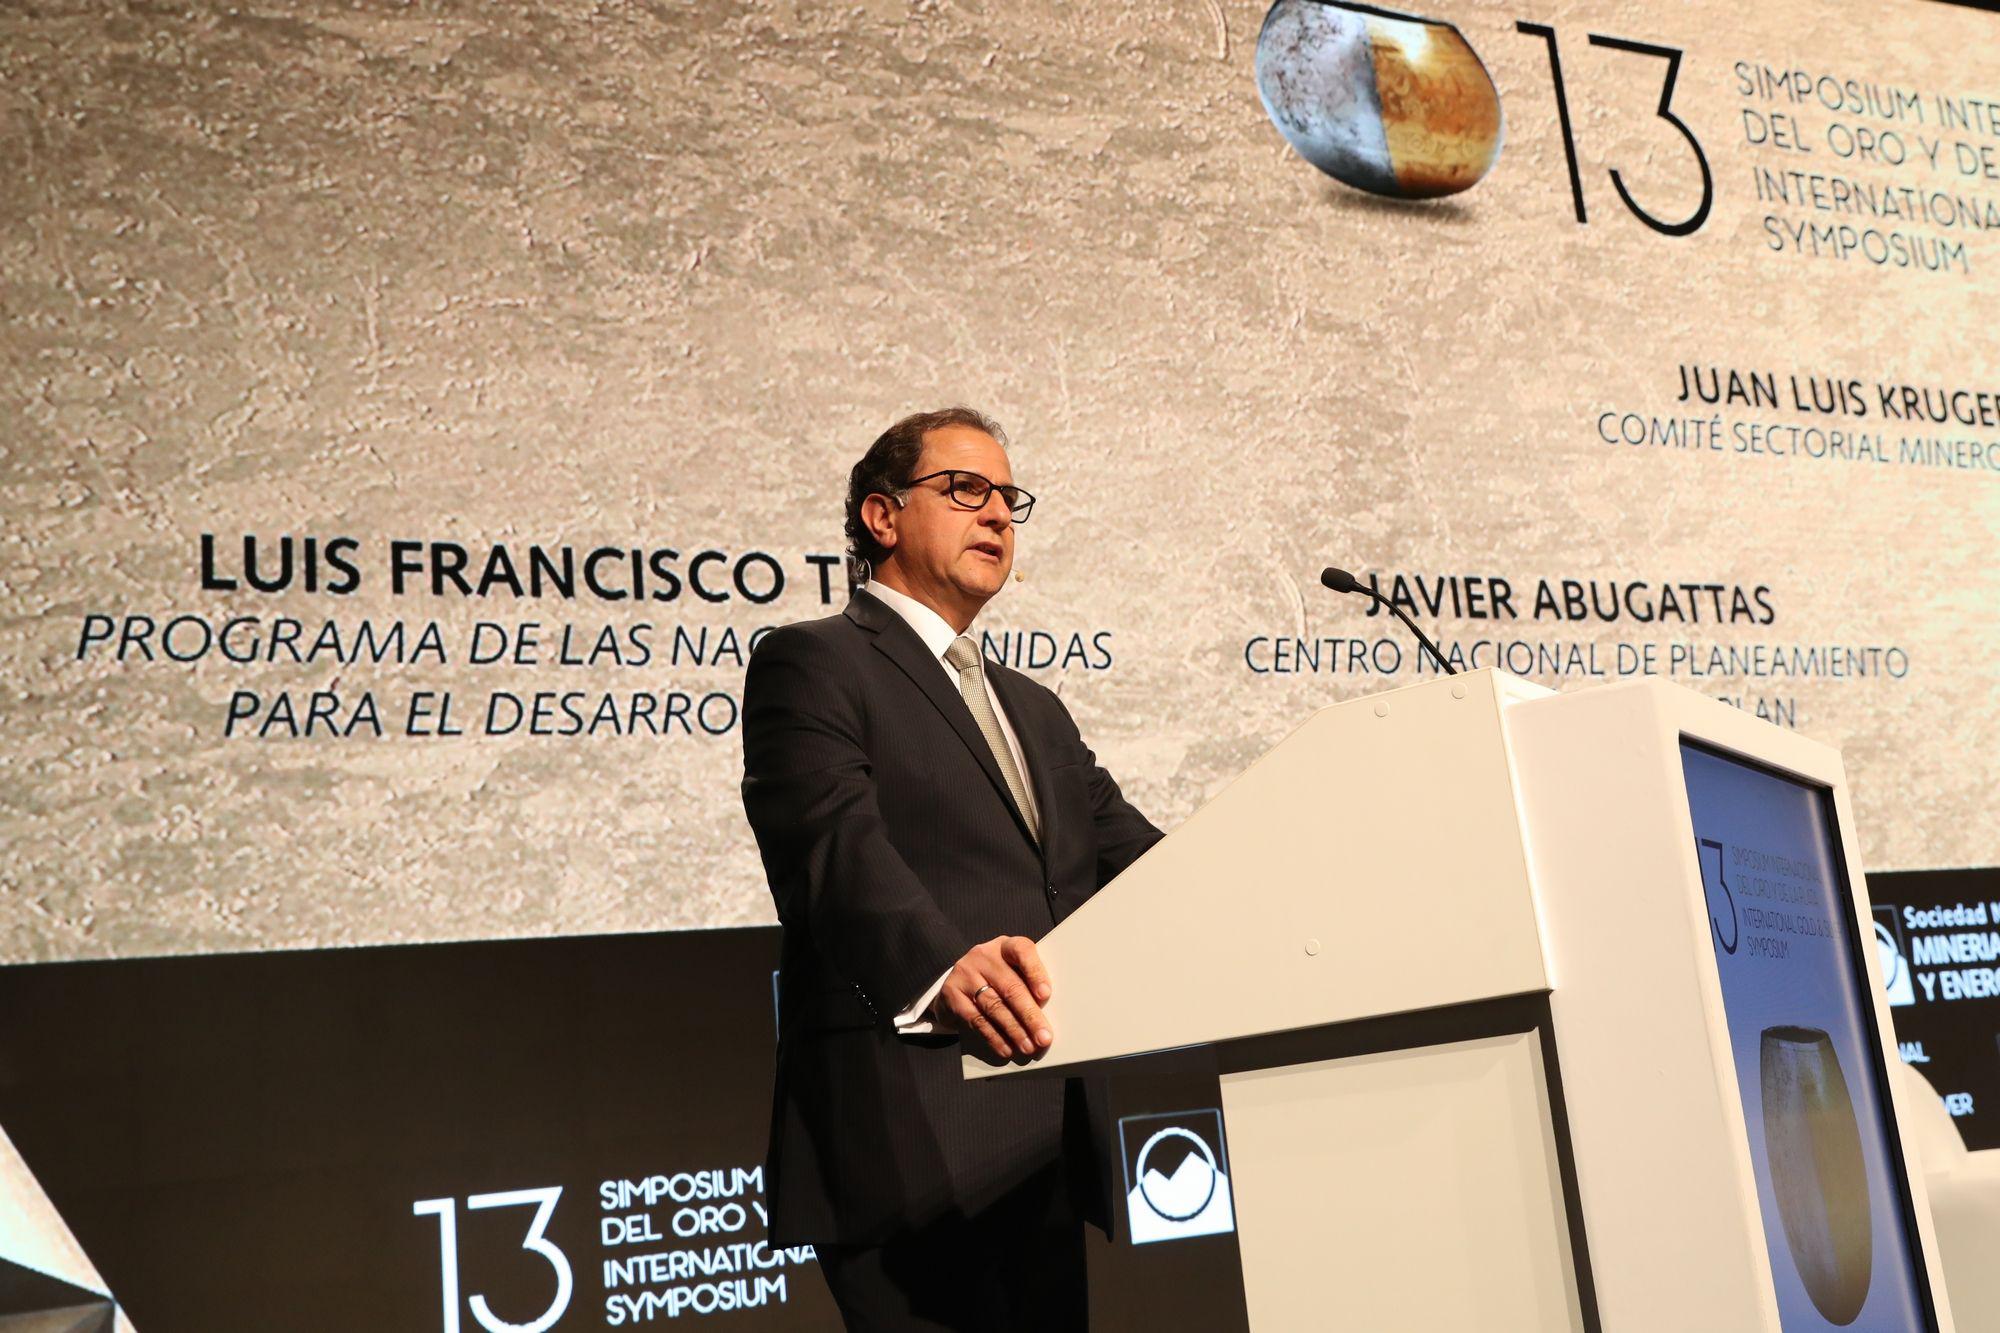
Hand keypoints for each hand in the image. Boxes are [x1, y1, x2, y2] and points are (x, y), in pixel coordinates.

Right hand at [934, 935, 1053, 1060]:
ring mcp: (965, 973)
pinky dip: (994, 1037)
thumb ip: (1028, 982)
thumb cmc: (996, 977)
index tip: (1045, 994)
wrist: (957, 982)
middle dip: (1029, 1016)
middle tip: (1043, 1037)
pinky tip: (1006, 1047)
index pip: (1022, 951)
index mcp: (1005, 946)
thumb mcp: (1012, 970)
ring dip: (1014, 1031)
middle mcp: (984, 955)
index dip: (1035, 972)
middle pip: (1010, 987)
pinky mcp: (952, 993)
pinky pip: (977, 1019)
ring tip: (1028, 1046)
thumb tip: (1047, 1015)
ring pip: (994, 1007)